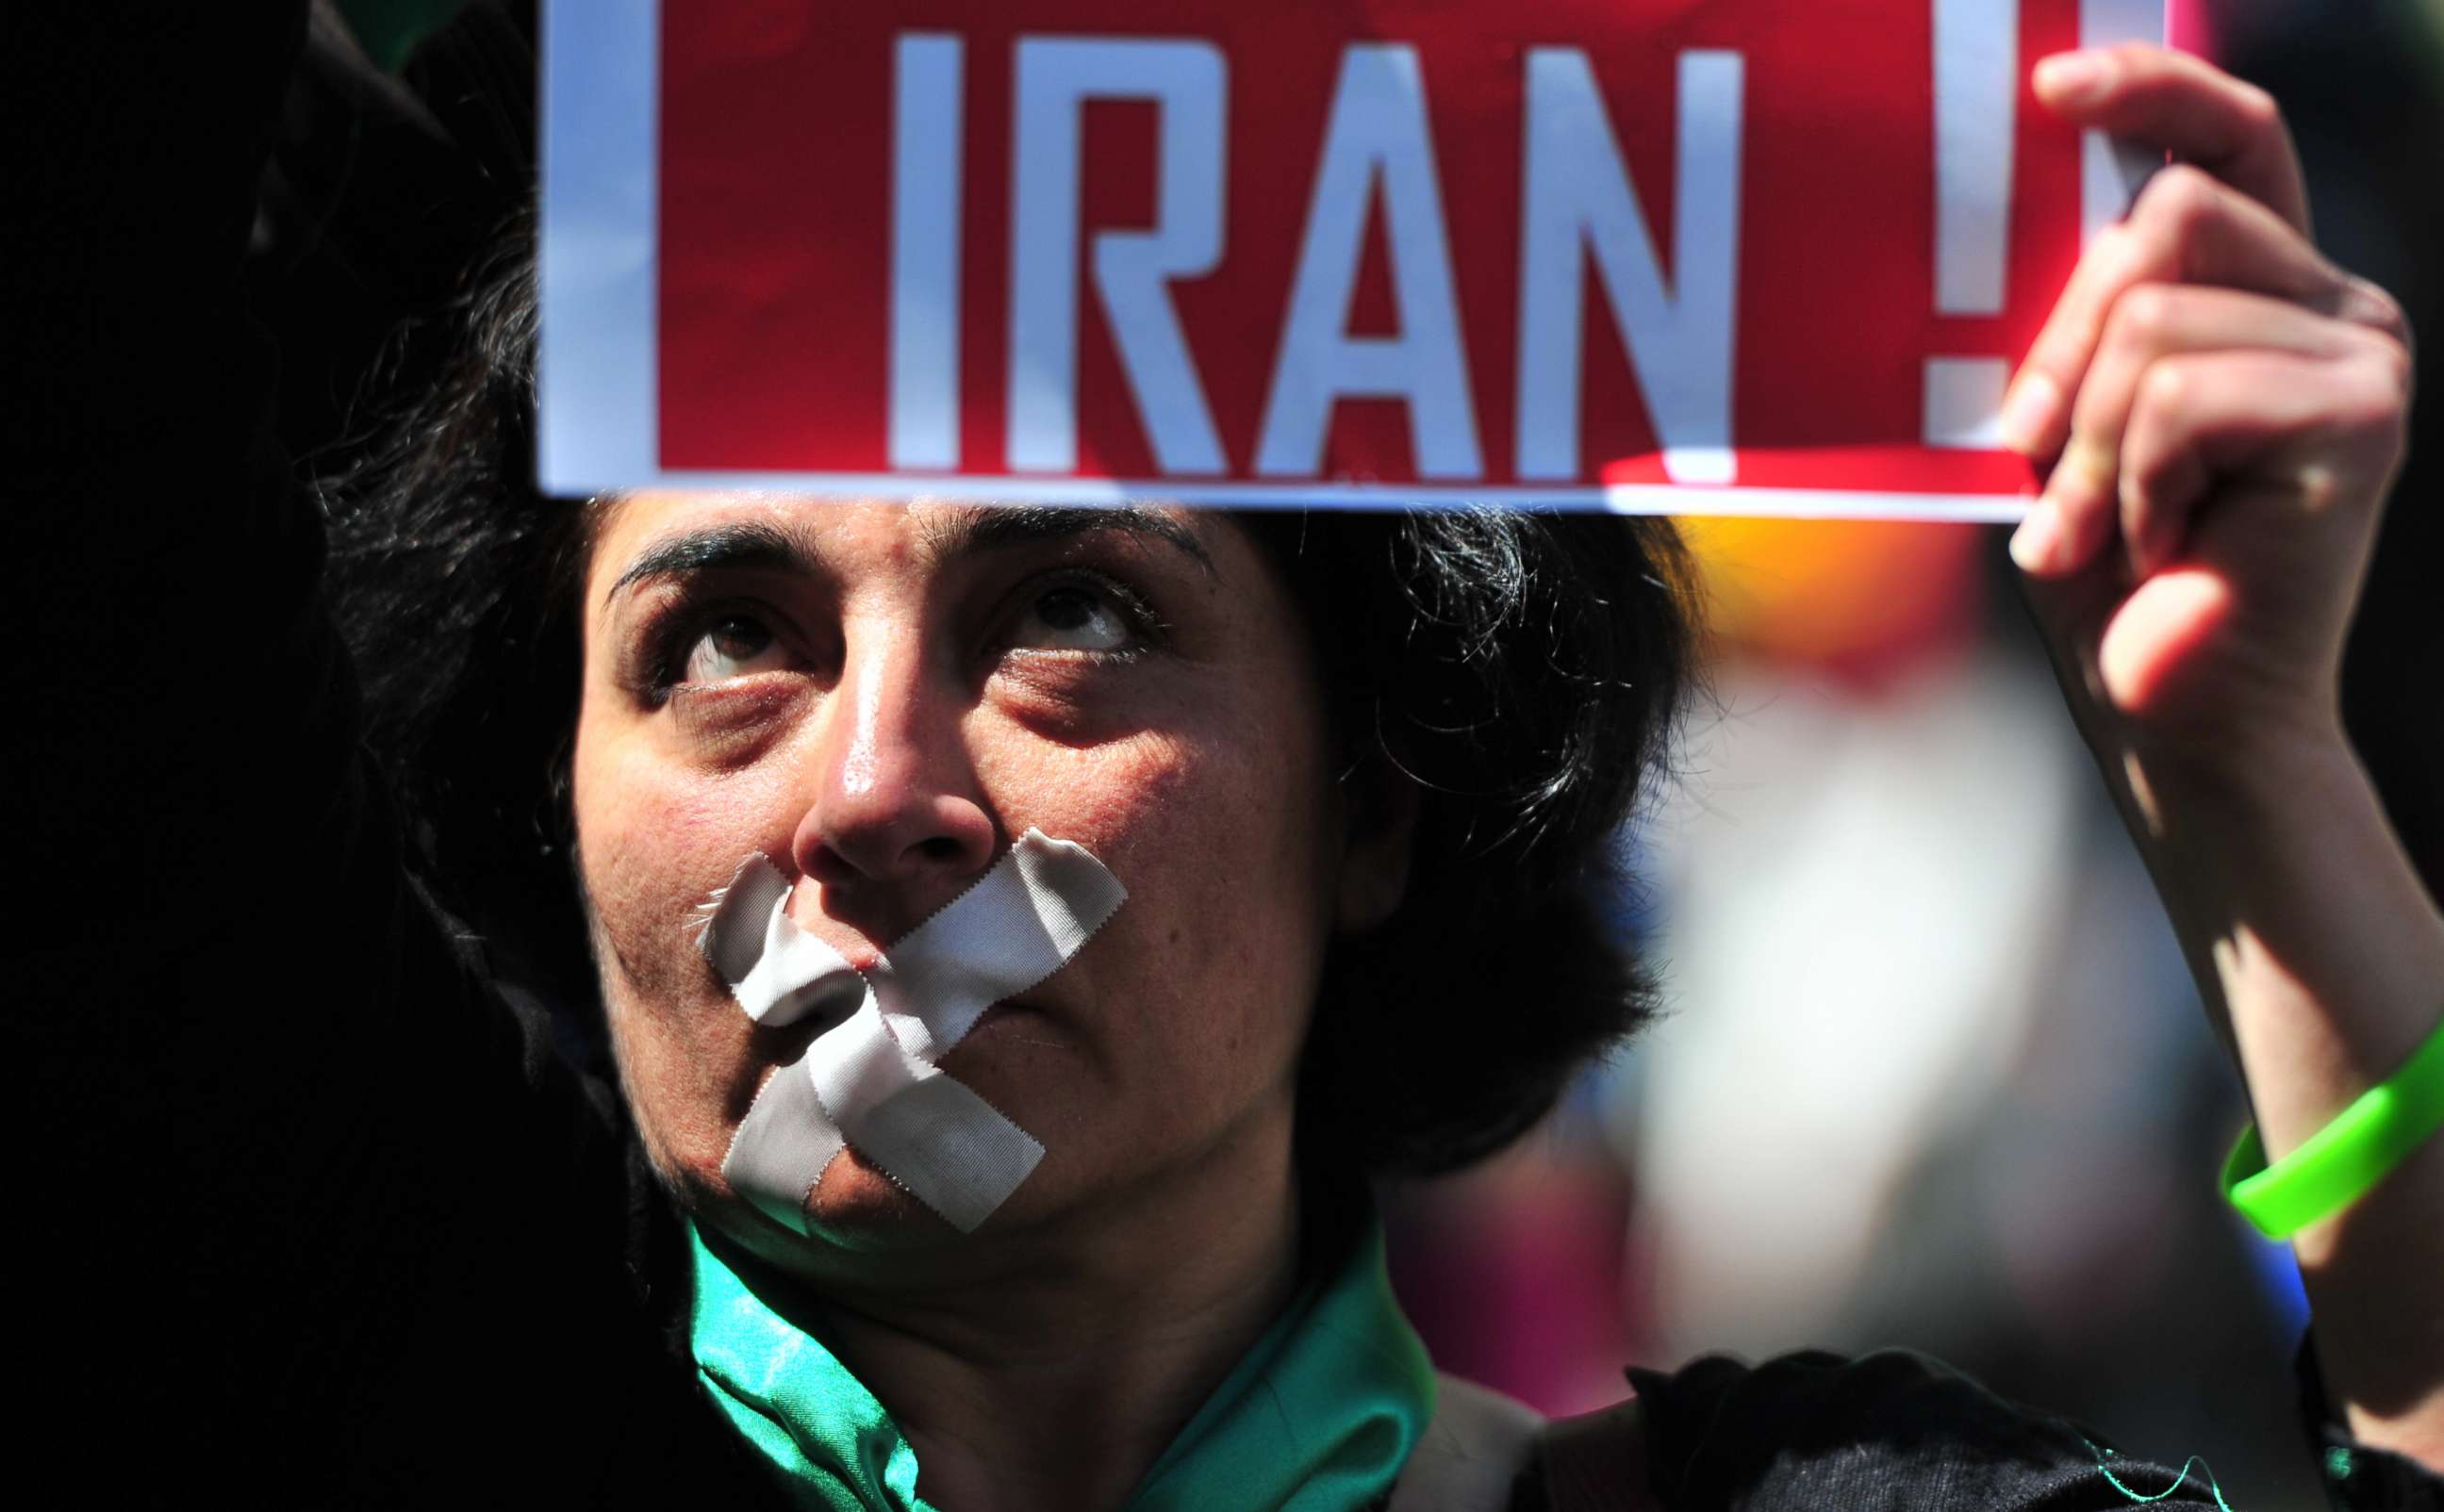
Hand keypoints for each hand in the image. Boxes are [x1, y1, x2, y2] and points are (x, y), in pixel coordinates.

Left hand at [2003, 44, 2412, 766]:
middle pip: (2161, 219)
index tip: (2052, 89)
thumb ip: (2077, 322)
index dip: (2151, 89)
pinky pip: (2183, 392)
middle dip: (2067, 344)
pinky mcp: (2362, 407)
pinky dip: (2137, 480)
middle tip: (2040, 460)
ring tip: (2110, 529)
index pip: (2227, 139)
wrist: (2178, 708)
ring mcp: (2359, 346)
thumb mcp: (2068, 421)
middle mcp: (2328, 297)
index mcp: (2260, 285)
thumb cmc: (2111, 571)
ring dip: (2093, 441)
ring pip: (2154, 314)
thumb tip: (2038, 223)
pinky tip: (2166, 545)